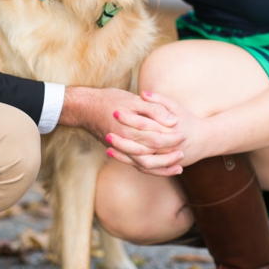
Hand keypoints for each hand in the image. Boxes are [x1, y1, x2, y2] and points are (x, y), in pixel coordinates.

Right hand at [59, 86, 185, 174]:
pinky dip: (149, 168)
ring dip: (161, 168)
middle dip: (168, 156)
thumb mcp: (134, 100)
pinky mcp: (118, 151)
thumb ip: (155, 109)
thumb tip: (174, 121)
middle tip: (183, 154)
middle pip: (151, 154)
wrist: (84, 107)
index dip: (171, 138)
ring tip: (177, 168)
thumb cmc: (110, 99)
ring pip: (143, 164)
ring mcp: (121, 149)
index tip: (184, 135)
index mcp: (130, 129)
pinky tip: (160, 168)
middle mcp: (125, 142)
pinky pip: (135, 165)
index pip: (156, 138)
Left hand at [106, 91, 215, 176]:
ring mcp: (166, 159)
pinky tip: (118, 156)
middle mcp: (168, 147)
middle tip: (107, 133)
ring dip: (124, 155)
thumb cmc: (189, 121)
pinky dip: (130, 162)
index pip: (146, 126)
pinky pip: (144, 167)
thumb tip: (143, 93)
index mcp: (170, 131)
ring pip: (141, 161)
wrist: (205, 140)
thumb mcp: (177, 107)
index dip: (130, 119)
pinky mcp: (163, 165)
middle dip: (123, 141)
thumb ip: (160, 101)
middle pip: (141, 147)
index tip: (116, 112)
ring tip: (108, 147)